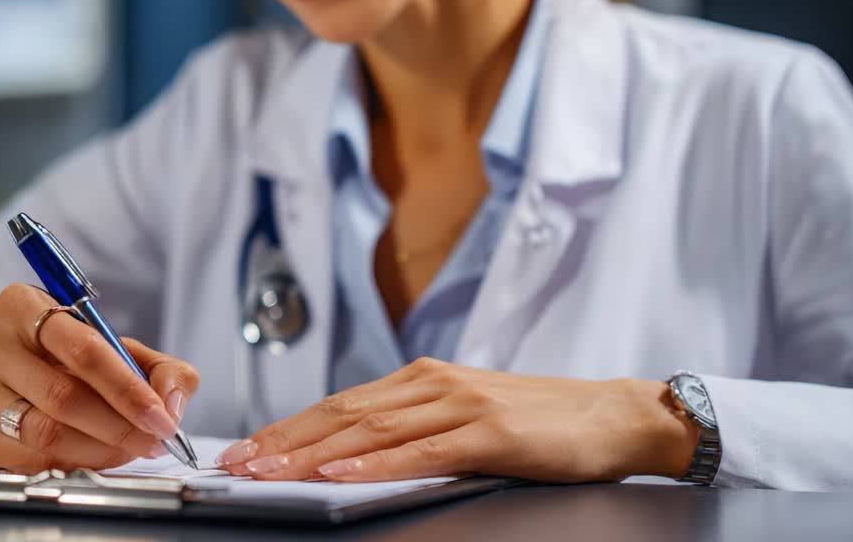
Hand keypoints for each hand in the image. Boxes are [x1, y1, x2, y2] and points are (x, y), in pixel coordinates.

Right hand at [0, 284, 198, 473]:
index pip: (83, 349)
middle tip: (151, 441)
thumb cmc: (58, 357)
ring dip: (99, 450)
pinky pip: (25, 462)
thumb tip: (172, 403)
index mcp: (21, 304)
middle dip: (120, 426)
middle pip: (63, 396)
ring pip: (44, 434)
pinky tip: (91, 458)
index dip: (129, 389)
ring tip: (127, 449)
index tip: (162, 418)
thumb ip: (159, 368)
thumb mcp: (112, 345)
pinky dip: (69, 465)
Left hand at [215, 358, 695, 482]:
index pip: (339, 404)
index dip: (288, 428)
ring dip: (312, 453)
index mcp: (422, 378)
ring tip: (270, 471)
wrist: (614, 414)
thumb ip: (413, 427)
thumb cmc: (541, 421)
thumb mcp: (466, 415)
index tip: (247, 450)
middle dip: (283, 441)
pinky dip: (375, 463)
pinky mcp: (489, 432)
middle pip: (341, 414)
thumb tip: (350, 453)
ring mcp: (460, 404)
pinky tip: (341, 473)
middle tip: (238, 464)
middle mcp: (433, 383)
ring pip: (369, 430)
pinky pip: (421, 451)